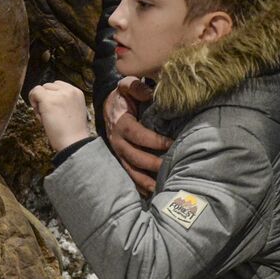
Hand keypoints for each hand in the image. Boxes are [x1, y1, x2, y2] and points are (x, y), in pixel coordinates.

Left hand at [28, 82, 92, 151]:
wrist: (73, 142)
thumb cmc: (72, 133)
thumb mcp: (74, 111)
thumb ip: (64, 102)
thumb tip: (48, 99)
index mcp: (77, 93)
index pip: (58, 85)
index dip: (52, 96)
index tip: (53, 109)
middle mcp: (69, 91)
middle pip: (49, 86)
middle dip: (46, 98)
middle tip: (49, 115)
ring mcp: (59, 94)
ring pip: (41, 88)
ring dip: (40, 101)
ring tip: (46, 116)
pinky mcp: (48, 100)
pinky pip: (34, 92)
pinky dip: (32, 100)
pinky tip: (39, 113)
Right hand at [104, 76, 169, 194]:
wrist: (108, 105)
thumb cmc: (122, 96)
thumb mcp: (126, 85)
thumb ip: (135, 86)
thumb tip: (149, 94)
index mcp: (121, 124)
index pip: (138, 135)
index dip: (154, 141)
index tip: (171, 144)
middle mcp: (118, 141)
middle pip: (135, 157)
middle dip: (152, 164)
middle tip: (169, 167)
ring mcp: (118, 152)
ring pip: (130, 170)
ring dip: (144, 180)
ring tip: (159, 189)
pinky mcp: (120, 159)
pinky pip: (128, 174)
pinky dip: (138, 185)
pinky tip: (150, 193)